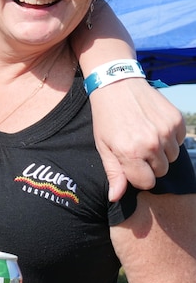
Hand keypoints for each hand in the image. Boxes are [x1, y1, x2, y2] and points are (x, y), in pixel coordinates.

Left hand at [90, 78, 184, 200]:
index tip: (130, 163)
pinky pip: (179, 141)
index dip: (138, 175)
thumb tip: (116, 197)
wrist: (116, 84)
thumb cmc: (106, 118)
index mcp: (130, 153)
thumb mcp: (103, 146)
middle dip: (150, 164)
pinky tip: (153, 126)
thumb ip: (113, 173)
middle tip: (136, 147)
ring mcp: (166, 131)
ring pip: (172, 157)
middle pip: (161, 171)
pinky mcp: (176, 120)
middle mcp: (151, 144)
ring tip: (144, 136)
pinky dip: (169, 138)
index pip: (147, 183)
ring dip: (161, 151)